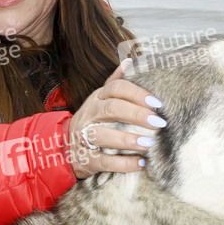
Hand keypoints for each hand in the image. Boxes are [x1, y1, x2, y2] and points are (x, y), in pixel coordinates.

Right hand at [67, 58, 164, 178]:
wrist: (64, 148)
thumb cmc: (91, 122)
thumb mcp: (100, 99)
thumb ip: (115, 82)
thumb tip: (130, 61)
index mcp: (97, 98)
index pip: (116, 89)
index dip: (137, 93)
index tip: (157, 103)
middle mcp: (89, 114)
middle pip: (111, 109)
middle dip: (136, 114)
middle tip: (158, 122)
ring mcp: (85, 136)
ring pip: (103, 135)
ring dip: (127, 139)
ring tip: (149, 143)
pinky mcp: (87, 159)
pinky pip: (104, 161)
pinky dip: (123, 164)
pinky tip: (141, 163)